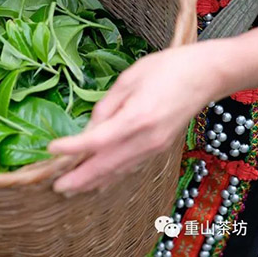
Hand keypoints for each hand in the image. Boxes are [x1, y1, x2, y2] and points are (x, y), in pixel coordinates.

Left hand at [48, 41, 228, 194]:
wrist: (205, 76)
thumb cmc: (167, 69)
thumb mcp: (128, 79)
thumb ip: (106, 106)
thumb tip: (89, 128)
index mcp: (136, 118)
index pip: (97, 140)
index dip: (72, 148)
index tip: (51, 150)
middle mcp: (146, 140)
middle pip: (106, 165)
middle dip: (79, 179)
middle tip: (56, 186)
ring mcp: (154, 147)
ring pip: (118, 171)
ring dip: (93, 182)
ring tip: (70, 189)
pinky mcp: (159, 149)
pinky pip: (130, 168)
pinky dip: (111, 177)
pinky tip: (98, 181)